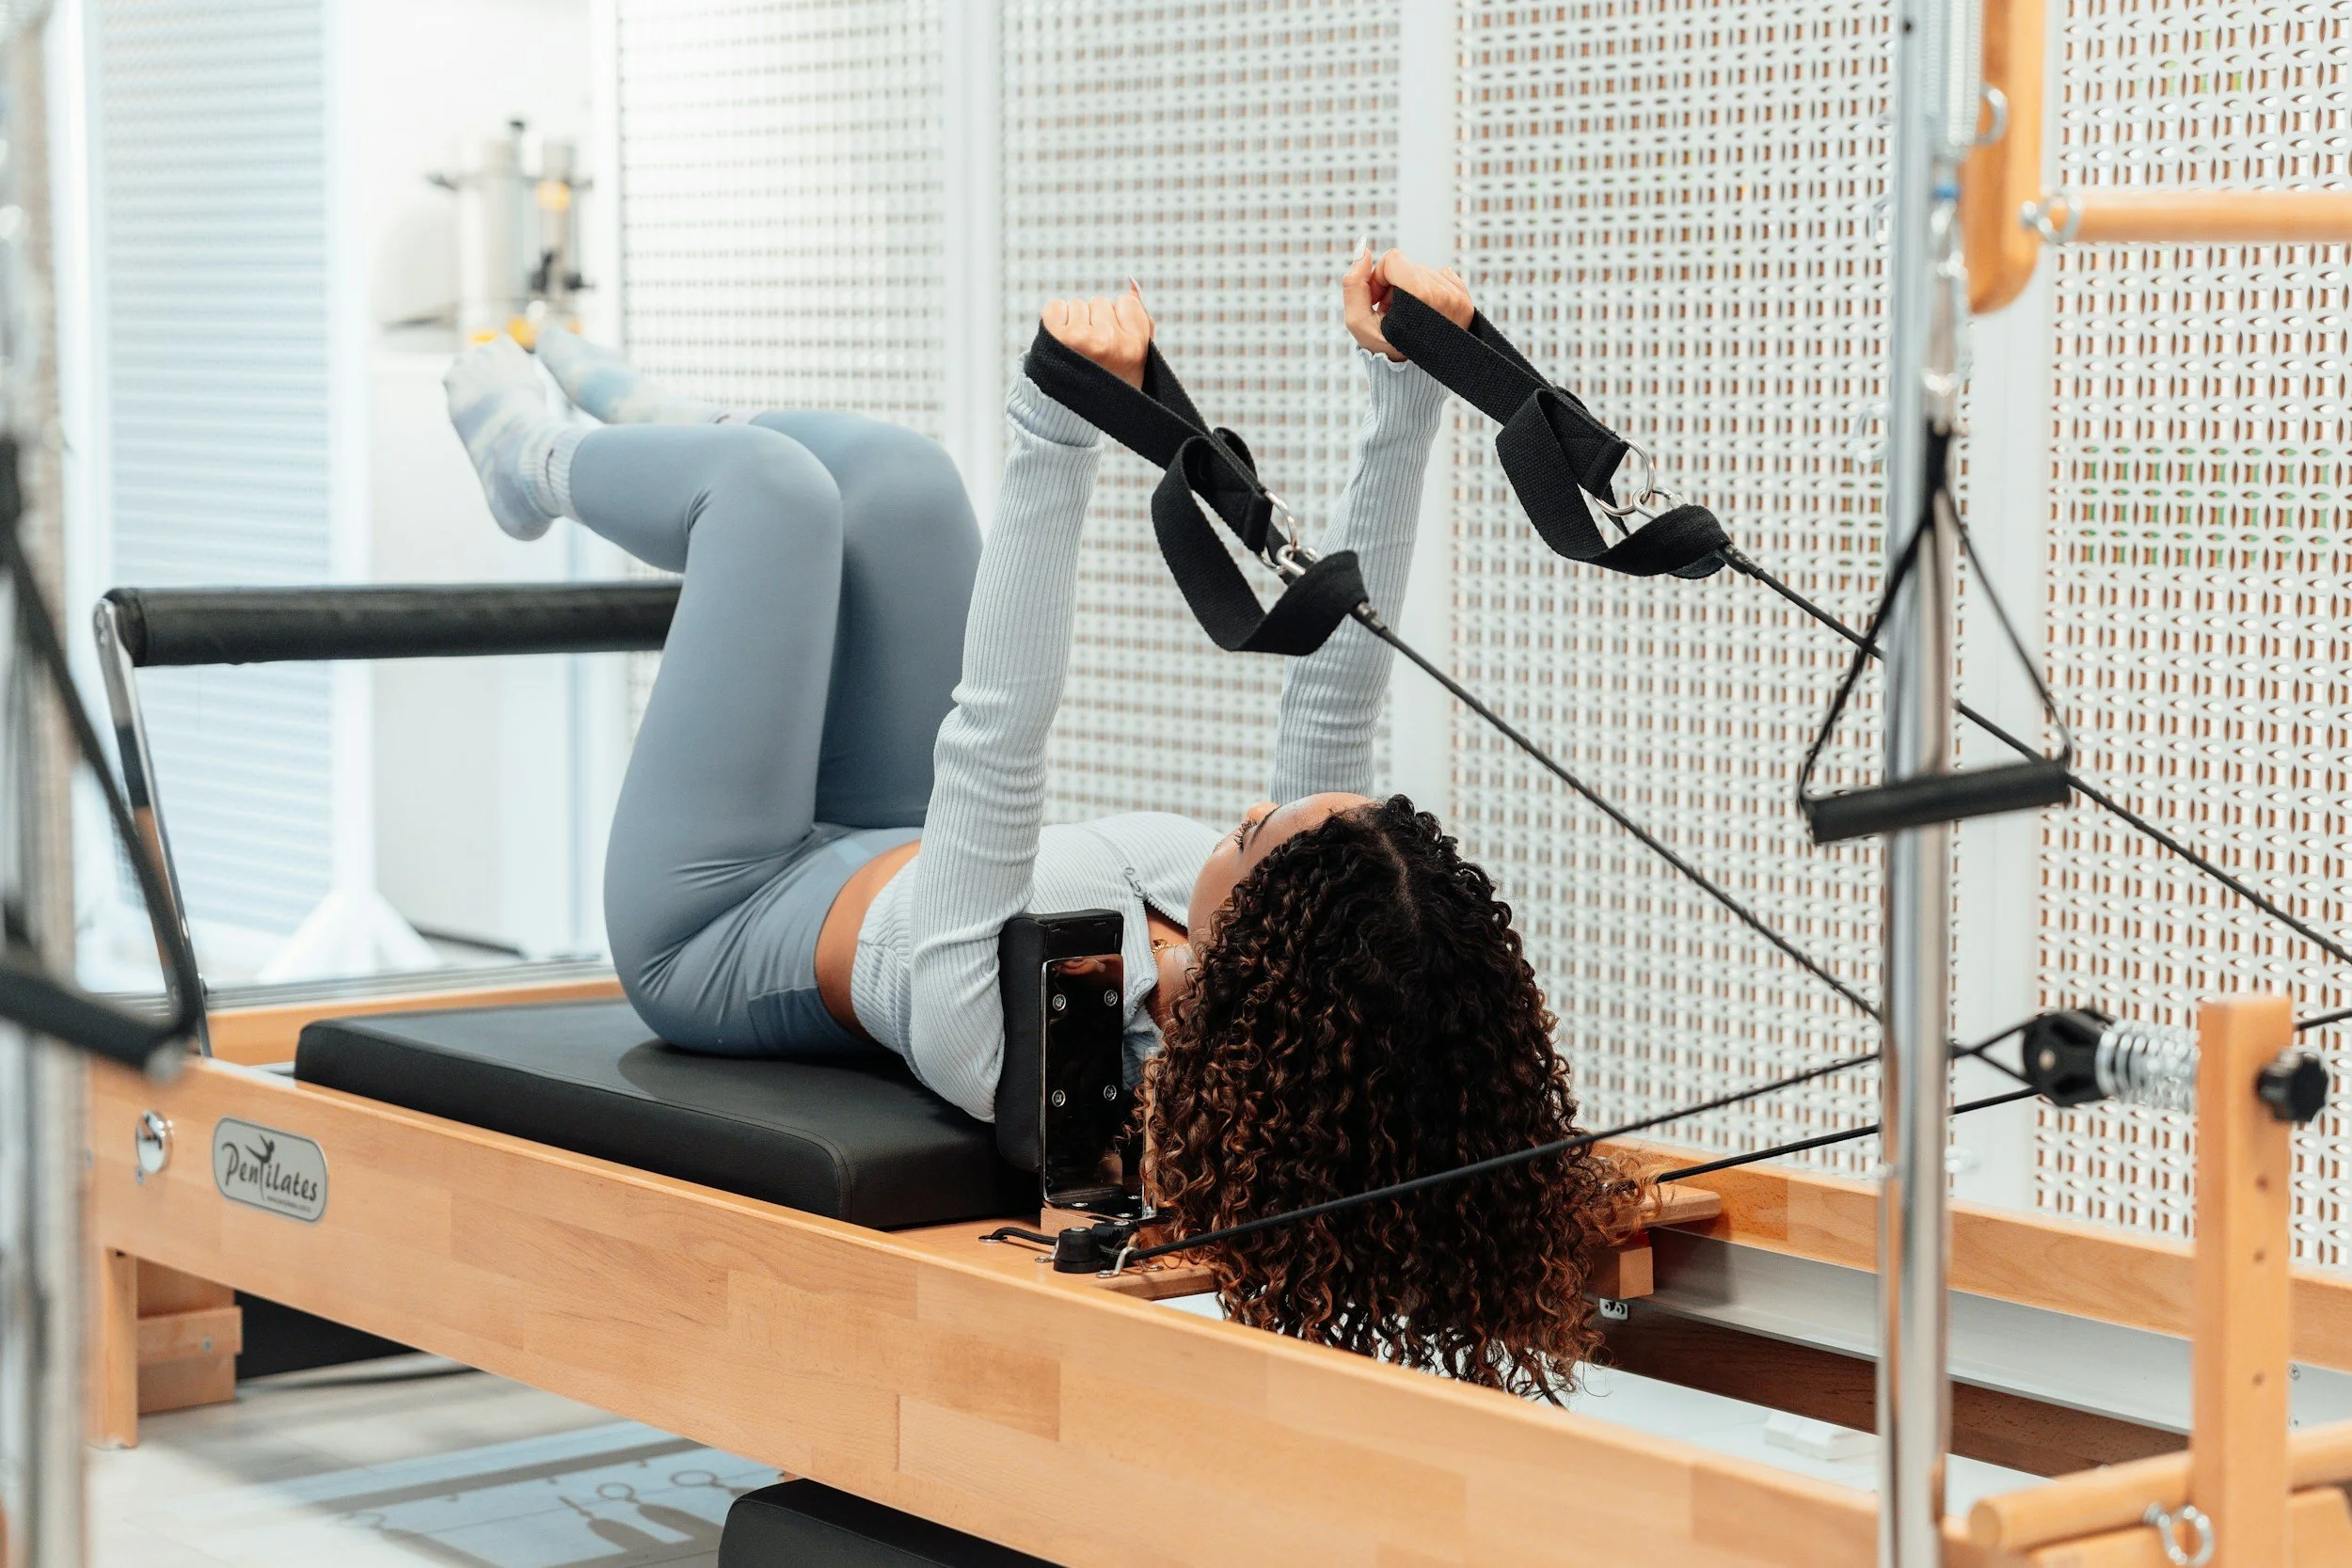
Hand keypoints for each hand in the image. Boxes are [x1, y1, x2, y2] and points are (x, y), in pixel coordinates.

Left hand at [1042, 282, 1152, 388]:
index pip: (1127, 303)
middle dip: (1095, 321)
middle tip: (1090, 352)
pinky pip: (1056, 306)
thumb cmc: (1106, 386)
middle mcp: (1110, 342)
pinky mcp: (1055, 336)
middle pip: (1100, 302)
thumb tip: (1130, 282)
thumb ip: (1140, 323)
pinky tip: (1060, 342)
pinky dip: (1055, 320)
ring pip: (1078, 305)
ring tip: (1074, 351)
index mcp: (1135, 348)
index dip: (1117, 321)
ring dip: (1074, 322)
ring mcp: (1081, 338)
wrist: (1068, 416)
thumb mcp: (1135, 363)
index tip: (1111, 344)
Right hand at [1343, 247, 1472, 361]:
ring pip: (1425, 271)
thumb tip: (1363, 249)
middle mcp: (1444, 296)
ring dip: (1413, 290)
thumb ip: (1354, 284)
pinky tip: (1424, 313)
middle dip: (1396, 286)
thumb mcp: (1358, 322)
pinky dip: (1430, 290)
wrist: (1415, 377)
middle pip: (1409, 266)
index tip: (1379, 303)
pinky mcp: (1466, 302)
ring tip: (1408, 317)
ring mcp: (1459, 299)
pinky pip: (1443, 276)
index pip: (1394, 260)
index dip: (1379, 278)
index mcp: (1422, 297)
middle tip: (1394, 314)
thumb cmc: (1386, 351)